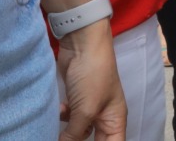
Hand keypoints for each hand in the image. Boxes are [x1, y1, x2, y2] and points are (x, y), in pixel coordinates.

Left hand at [56, 19, 126, 140]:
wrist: (82, 45)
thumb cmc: (93, 76)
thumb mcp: (85, 110)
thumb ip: (74, 135)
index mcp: (115, 120)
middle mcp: (104, 116)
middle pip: (93, 140)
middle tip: (66, 139)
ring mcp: (89, 107)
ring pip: (78, 131)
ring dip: (68, 131)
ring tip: (60, 129)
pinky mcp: (76, 99)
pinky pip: (69, 118)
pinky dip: (63, 117)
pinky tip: (60, 110)